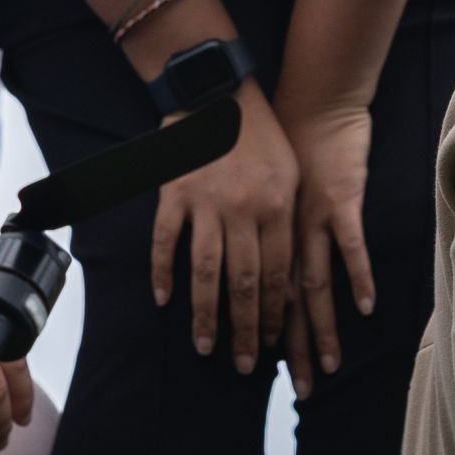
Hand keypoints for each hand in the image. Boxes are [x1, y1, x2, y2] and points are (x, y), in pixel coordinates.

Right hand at [151, 78, 296, 373]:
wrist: (217, 89)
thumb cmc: (261, 134)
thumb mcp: (289, 174)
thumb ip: (286, 221)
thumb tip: (287, 276)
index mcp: (278, 208)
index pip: (279, 276)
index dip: (275, 315)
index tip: (271, 345)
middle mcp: (244, 211)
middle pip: (246, 285)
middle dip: (246, 330)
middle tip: (241, 364)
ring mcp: (206, 203)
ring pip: (207, 273)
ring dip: (207, 314)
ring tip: (207, 346)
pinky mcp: (174, 193)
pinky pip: (167, 242)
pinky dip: (164, 272)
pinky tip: (164, 300)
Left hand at [282, 95, 374, 393]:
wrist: (311, 101)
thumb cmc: (287, 144)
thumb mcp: (267, 188)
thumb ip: (264, 225)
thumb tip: (253, 259)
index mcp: (265, 232)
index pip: (263, 294)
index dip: (266, 332)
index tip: (266, 370)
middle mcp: (285, 232)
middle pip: (287, 301)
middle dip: (292, 347)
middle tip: (298, 390)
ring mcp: (313, 218)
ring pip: (314, 283)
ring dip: (321, 327)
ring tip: (327, 365)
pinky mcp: (341, 200)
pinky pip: (349, 245)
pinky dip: (356, 276)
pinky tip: (364, 308)